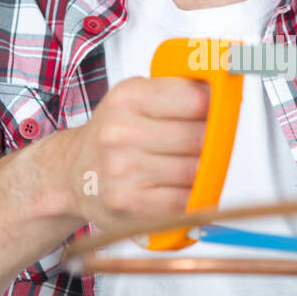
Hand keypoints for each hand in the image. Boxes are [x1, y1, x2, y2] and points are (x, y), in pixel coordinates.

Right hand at [58, 75, 209, 229]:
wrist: (72, 174)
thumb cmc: (112, 137)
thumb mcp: (136, 99)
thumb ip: (177, 93)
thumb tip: (224, 98)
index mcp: (128, 97)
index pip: (194, 99)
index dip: (212, 108)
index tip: (213, 114)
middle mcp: (120, 131)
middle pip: (198, 137)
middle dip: (208, 143)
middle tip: (200, 144)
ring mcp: (122, 169)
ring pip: (194, 171)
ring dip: (199, 172)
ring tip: (183, 166)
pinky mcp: (128, 203)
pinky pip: (183, 201)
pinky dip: (189, 197)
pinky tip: (177, 188)